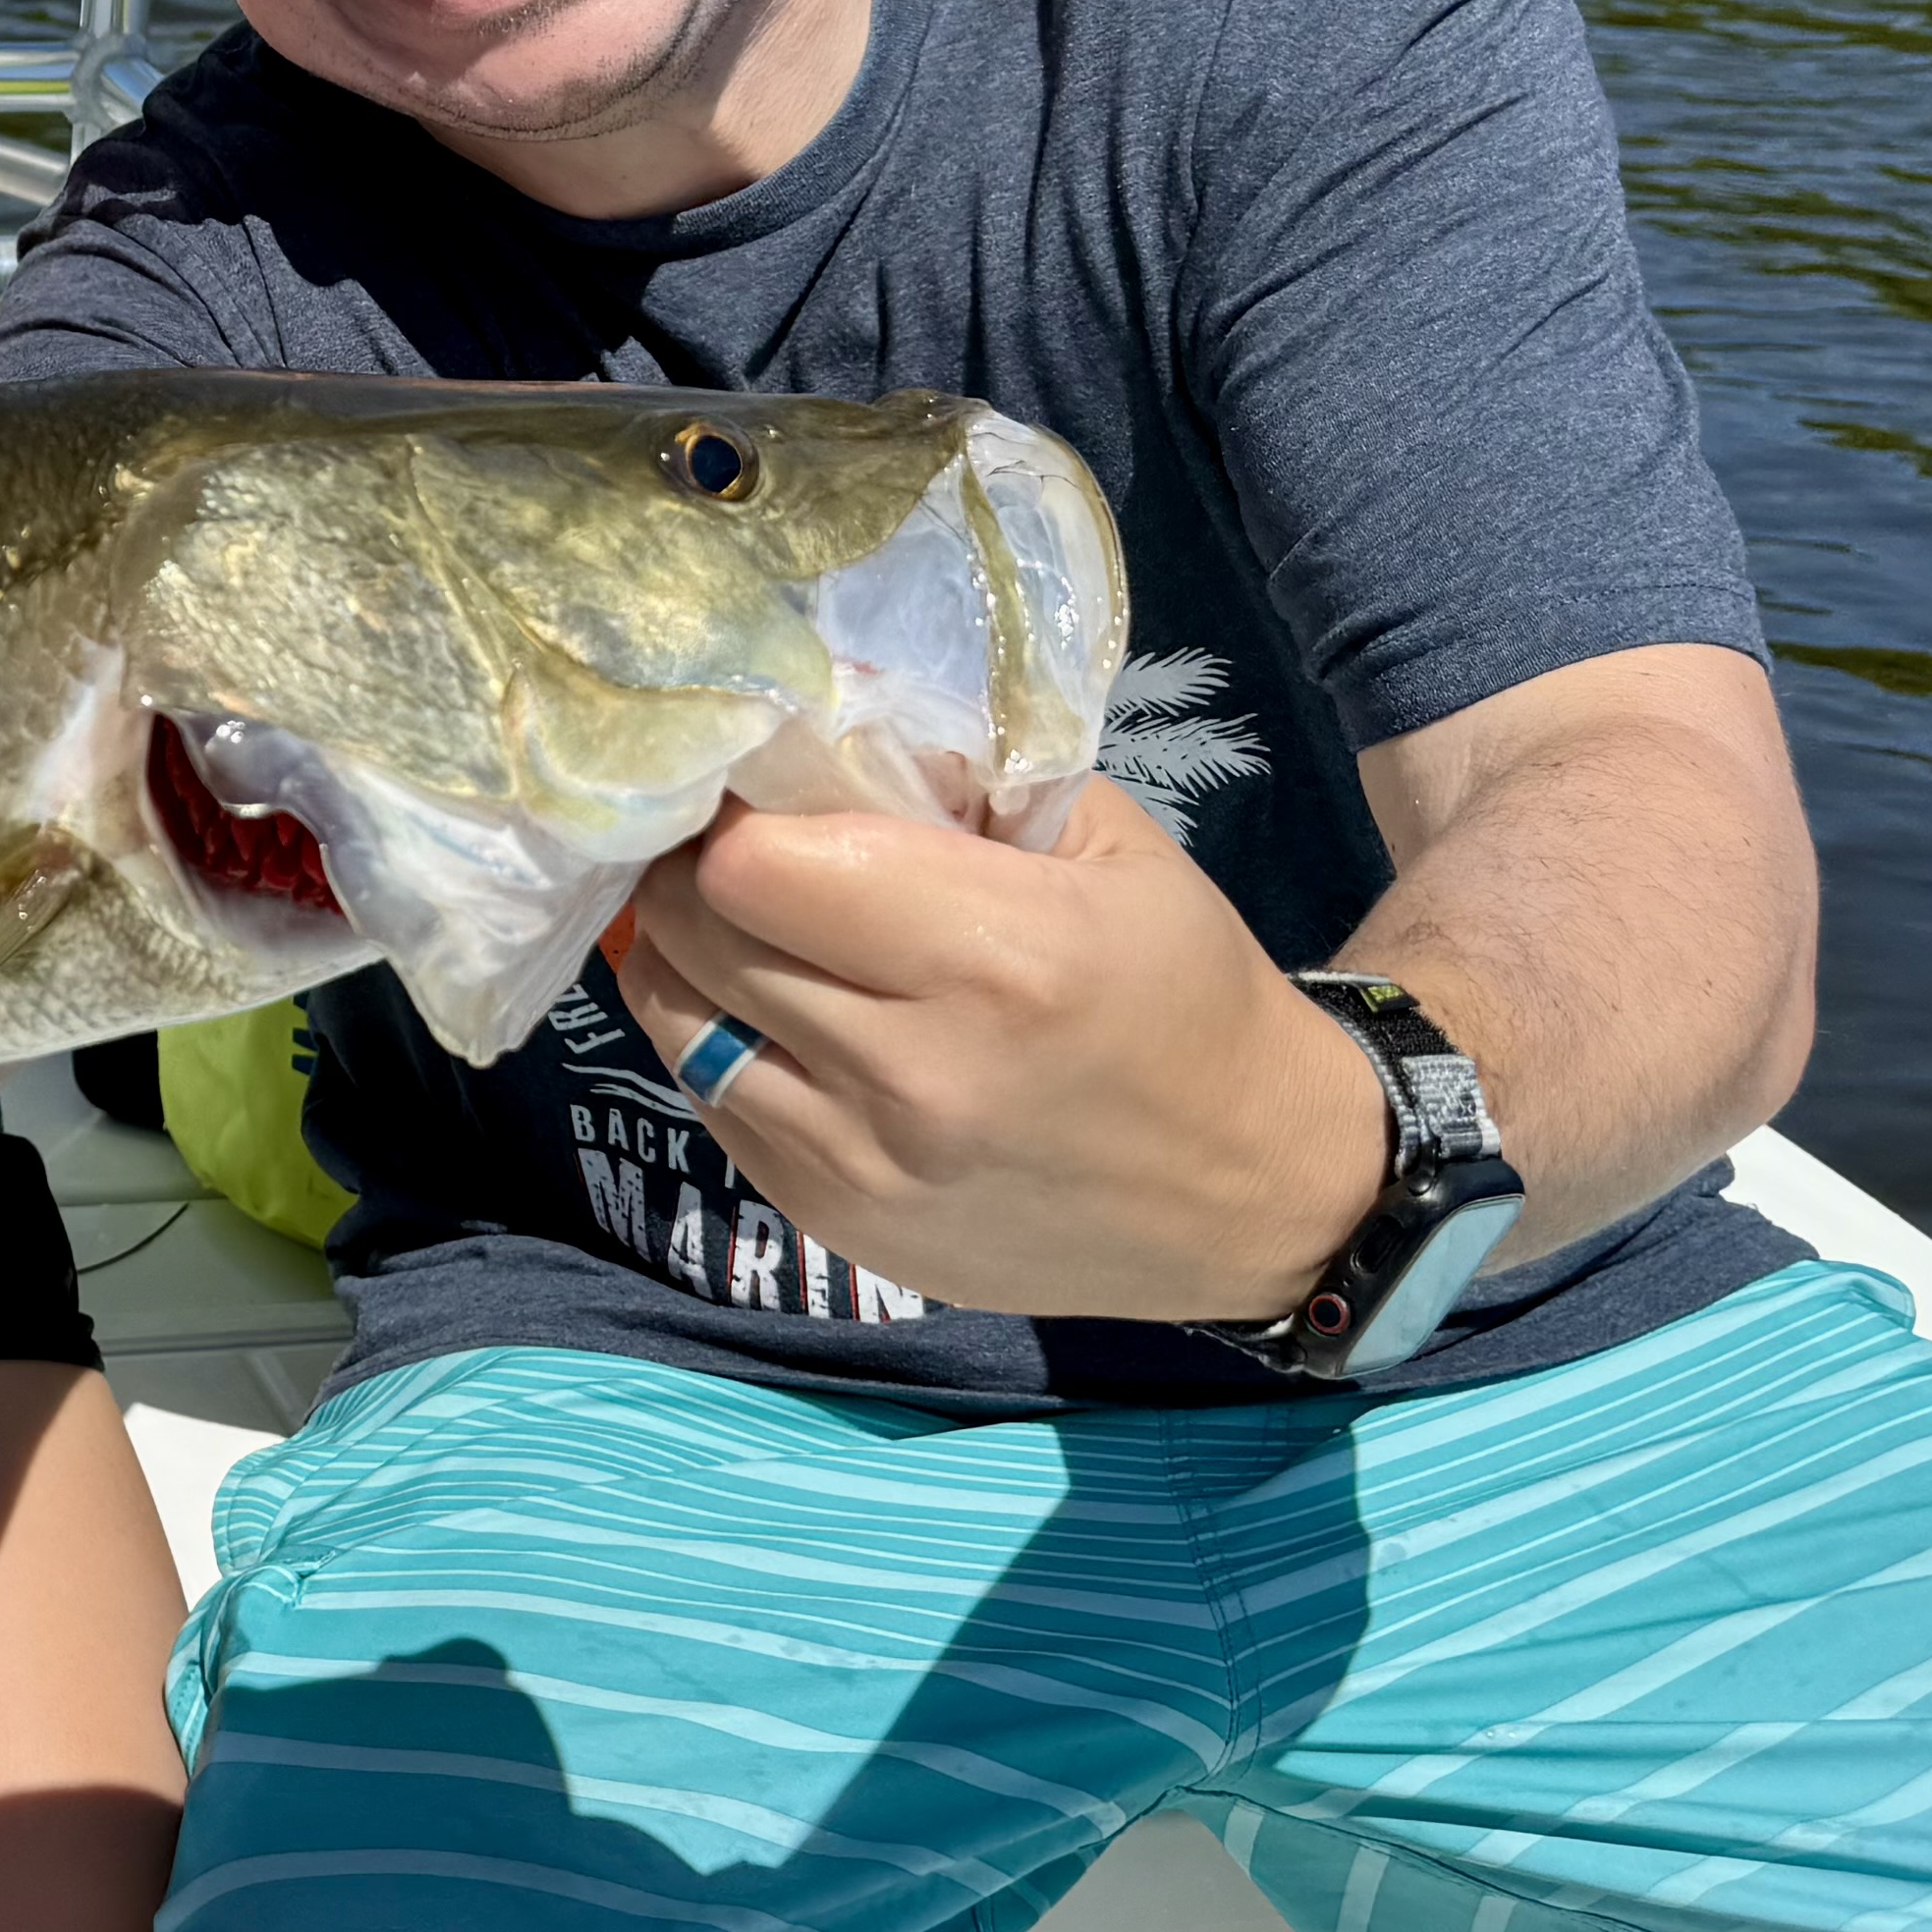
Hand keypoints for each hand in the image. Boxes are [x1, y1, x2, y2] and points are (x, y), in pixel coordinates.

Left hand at [605, 781, 1387, 1323]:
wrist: (1256, 1190)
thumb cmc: (1184, 990)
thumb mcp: (1104, 843)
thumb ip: (959, 771)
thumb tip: (820, 707)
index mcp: (997, 957)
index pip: (756, 864)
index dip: (740, 813)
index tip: (763, 792)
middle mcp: (915, 1074)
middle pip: (696, 933)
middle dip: (695, 869)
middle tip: (735, 846)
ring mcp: (863, 1166)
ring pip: (675, 1020)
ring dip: (687, 956)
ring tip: (742, 924)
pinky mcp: (836, 1223)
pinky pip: (711, 1102)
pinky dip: (717, 1041)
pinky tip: (773, 1011)